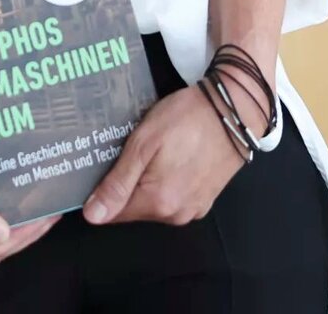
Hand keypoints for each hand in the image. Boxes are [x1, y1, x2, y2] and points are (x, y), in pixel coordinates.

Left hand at [80, 86, 249, 225]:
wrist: (233, 110)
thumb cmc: (185, 120)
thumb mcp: (143, 144)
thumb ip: (118, 184)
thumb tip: (93, 216)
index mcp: (157, 203)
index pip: (113, 213)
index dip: (102, 191)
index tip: (103, 166)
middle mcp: (176, 215)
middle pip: (135, 208)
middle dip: (126, 185)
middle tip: (128, 151)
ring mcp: (194, 209)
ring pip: (155, 204)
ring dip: (147, 183)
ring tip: (150, 152)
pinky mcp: (206, 200)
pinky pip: (174, 198)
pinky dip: (166, 183)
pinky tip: (169, 159)